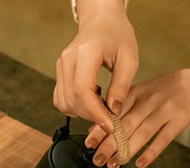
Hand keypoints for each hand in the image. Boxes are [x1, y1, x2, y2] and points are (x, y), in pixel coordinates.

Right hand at [53, 0, 137, 133]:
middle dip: (91, 115)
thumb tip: (114, 111)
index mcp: (86, 53)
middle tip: (111, 117)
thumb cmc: (117, 35)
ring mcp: (61, 66)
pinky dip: (76, 106)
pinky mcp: (60, 72)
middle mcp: (68, 60)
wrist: (101, 20)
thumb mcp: (129, 60)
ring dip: (83, 112)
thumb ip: (121, 86)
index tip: (109, 125)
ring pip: (64, 102)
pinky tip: (92, 99)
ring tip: (102, 104)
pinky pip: (61, 98)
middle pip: (72, 100)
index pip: (82, 91)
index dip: (95, 113)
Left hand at [87, 69, 189, 167]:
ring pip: (143, 132)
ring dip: (127, 150)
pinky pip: (164, 138)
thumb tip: (98, 127)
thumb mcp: (144, 91)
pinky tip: (140, 164)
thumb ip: (123, 108)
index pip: (115, 111)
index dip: (101, 126)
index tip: (89, 142)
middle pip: (126, 123)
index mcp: (137, 92)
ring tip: (114, 165)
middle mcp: (149, 100)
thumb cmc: (166, 91)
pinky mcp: (180, 120)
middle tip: (97, 158)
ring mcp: (165, 110)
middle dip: (110, 143)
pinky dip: (151, 152)